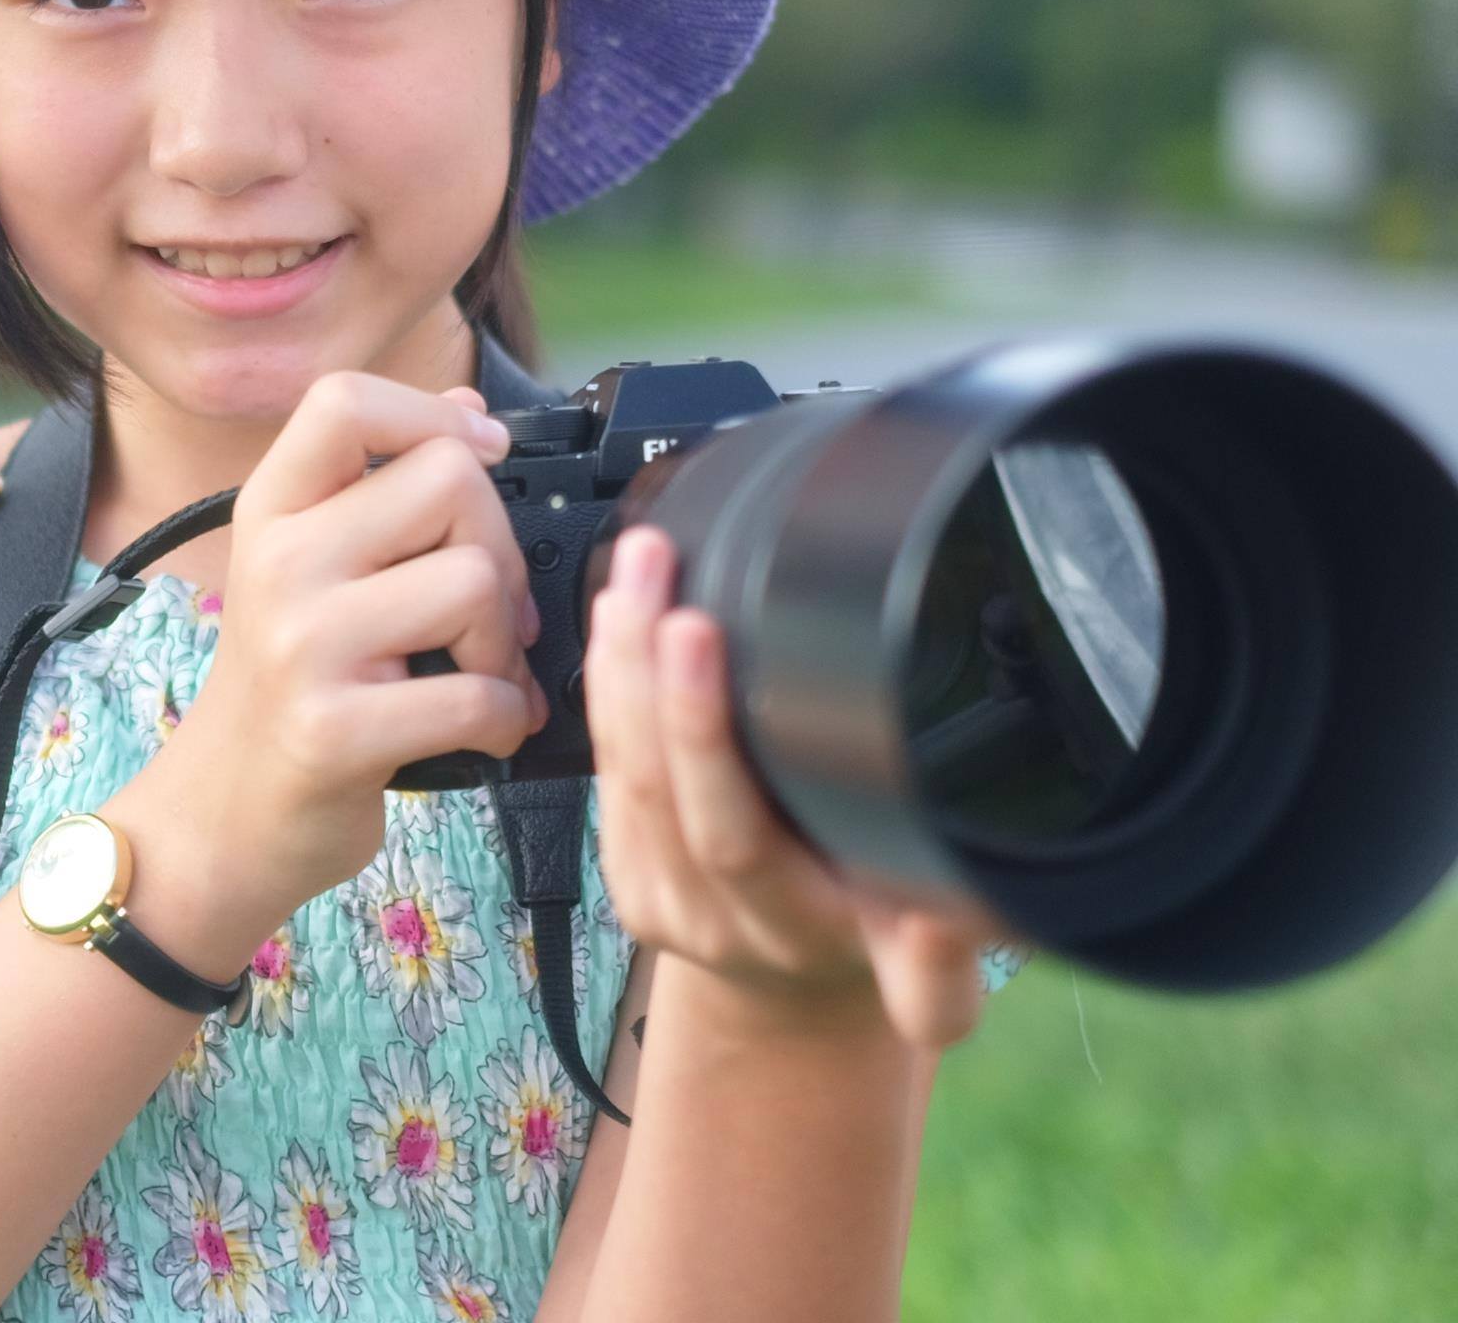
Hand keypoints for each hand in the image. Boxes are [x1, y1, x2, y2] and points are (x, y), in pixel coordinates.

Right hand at [165, 374, 547, 920]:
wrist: (218, 818)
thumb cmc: (283, 689)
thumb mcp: (310, 568)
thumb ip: (382, 489)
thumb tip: (466, 411)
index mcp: (272, 511)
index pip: (346, 401)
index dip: (432, 414)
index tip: (479, 454)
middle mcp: (279, 562)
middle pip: (449, 483)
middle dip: (499, 547)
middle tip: (488, 610)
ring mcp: (303, 645)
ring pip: (476, 582)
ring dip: (507, 641)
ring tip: (483, 674)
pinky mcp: (335, 730)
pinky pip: (476, 694)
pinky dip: (504, 717)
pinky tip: (483, 731)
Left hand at [586, 524, 1007, 1049]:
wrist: (794, 1003)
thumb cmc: (870, 954)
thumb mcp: (925, 980)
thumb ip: (940, 966)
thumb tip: (966, 913)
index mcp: (788, 927)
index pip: (732, 833)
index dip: (705, 739)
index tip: (705, 636)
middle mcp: (707, 910)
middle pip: (661, 782)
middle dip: (657, 672)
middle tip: (669, 585)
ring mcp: (652, 884)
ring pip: (620, 759)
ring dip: (623, 656)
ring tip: (641, 566)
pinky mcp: (620, 856)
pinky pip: (603, 756)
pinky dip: (609, 675)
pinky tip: (619, 609)